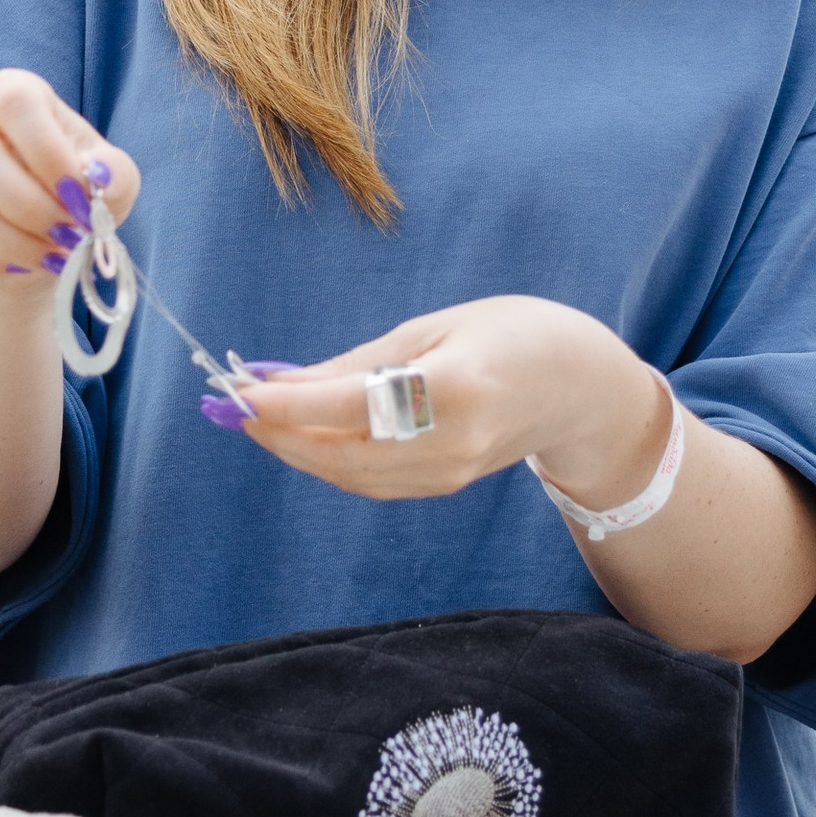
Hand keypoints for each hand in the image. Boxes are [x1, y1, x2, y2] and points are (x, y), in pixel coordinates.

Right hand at [0, 68, 139, 293]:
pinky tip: (14, 264)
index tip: (79, 194)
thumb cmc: (76, 194)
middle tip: (67, 235)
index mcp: (13, 93)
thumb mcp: (113, 180)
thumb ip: (115, 173)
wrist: (40, 239)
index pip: (14, 101)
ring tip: (50, 254)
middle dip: (28, 206)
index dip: (46, 150)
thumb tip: (99, 175)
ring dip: (11, 241)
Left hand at [233, 298, 672, 506]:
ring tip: (259, 420)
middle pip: (340, 454)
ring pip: (350, 476)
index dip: (287, 402)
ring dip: (297, 451)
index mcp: (452, 389)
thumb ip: (357, 363)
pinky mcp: (446, 487)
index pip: (348, 405)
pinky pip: (371, 482)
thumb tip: (283, 383)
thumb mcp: (432, 328)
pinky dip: (329, 461)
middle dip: (280, 435)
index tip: (241, 389)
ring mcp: (450, 474)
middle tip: (235, 406)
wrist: (580, 387)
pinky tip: (304, 436)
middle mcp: (450, 442)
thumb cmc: (511, 335)